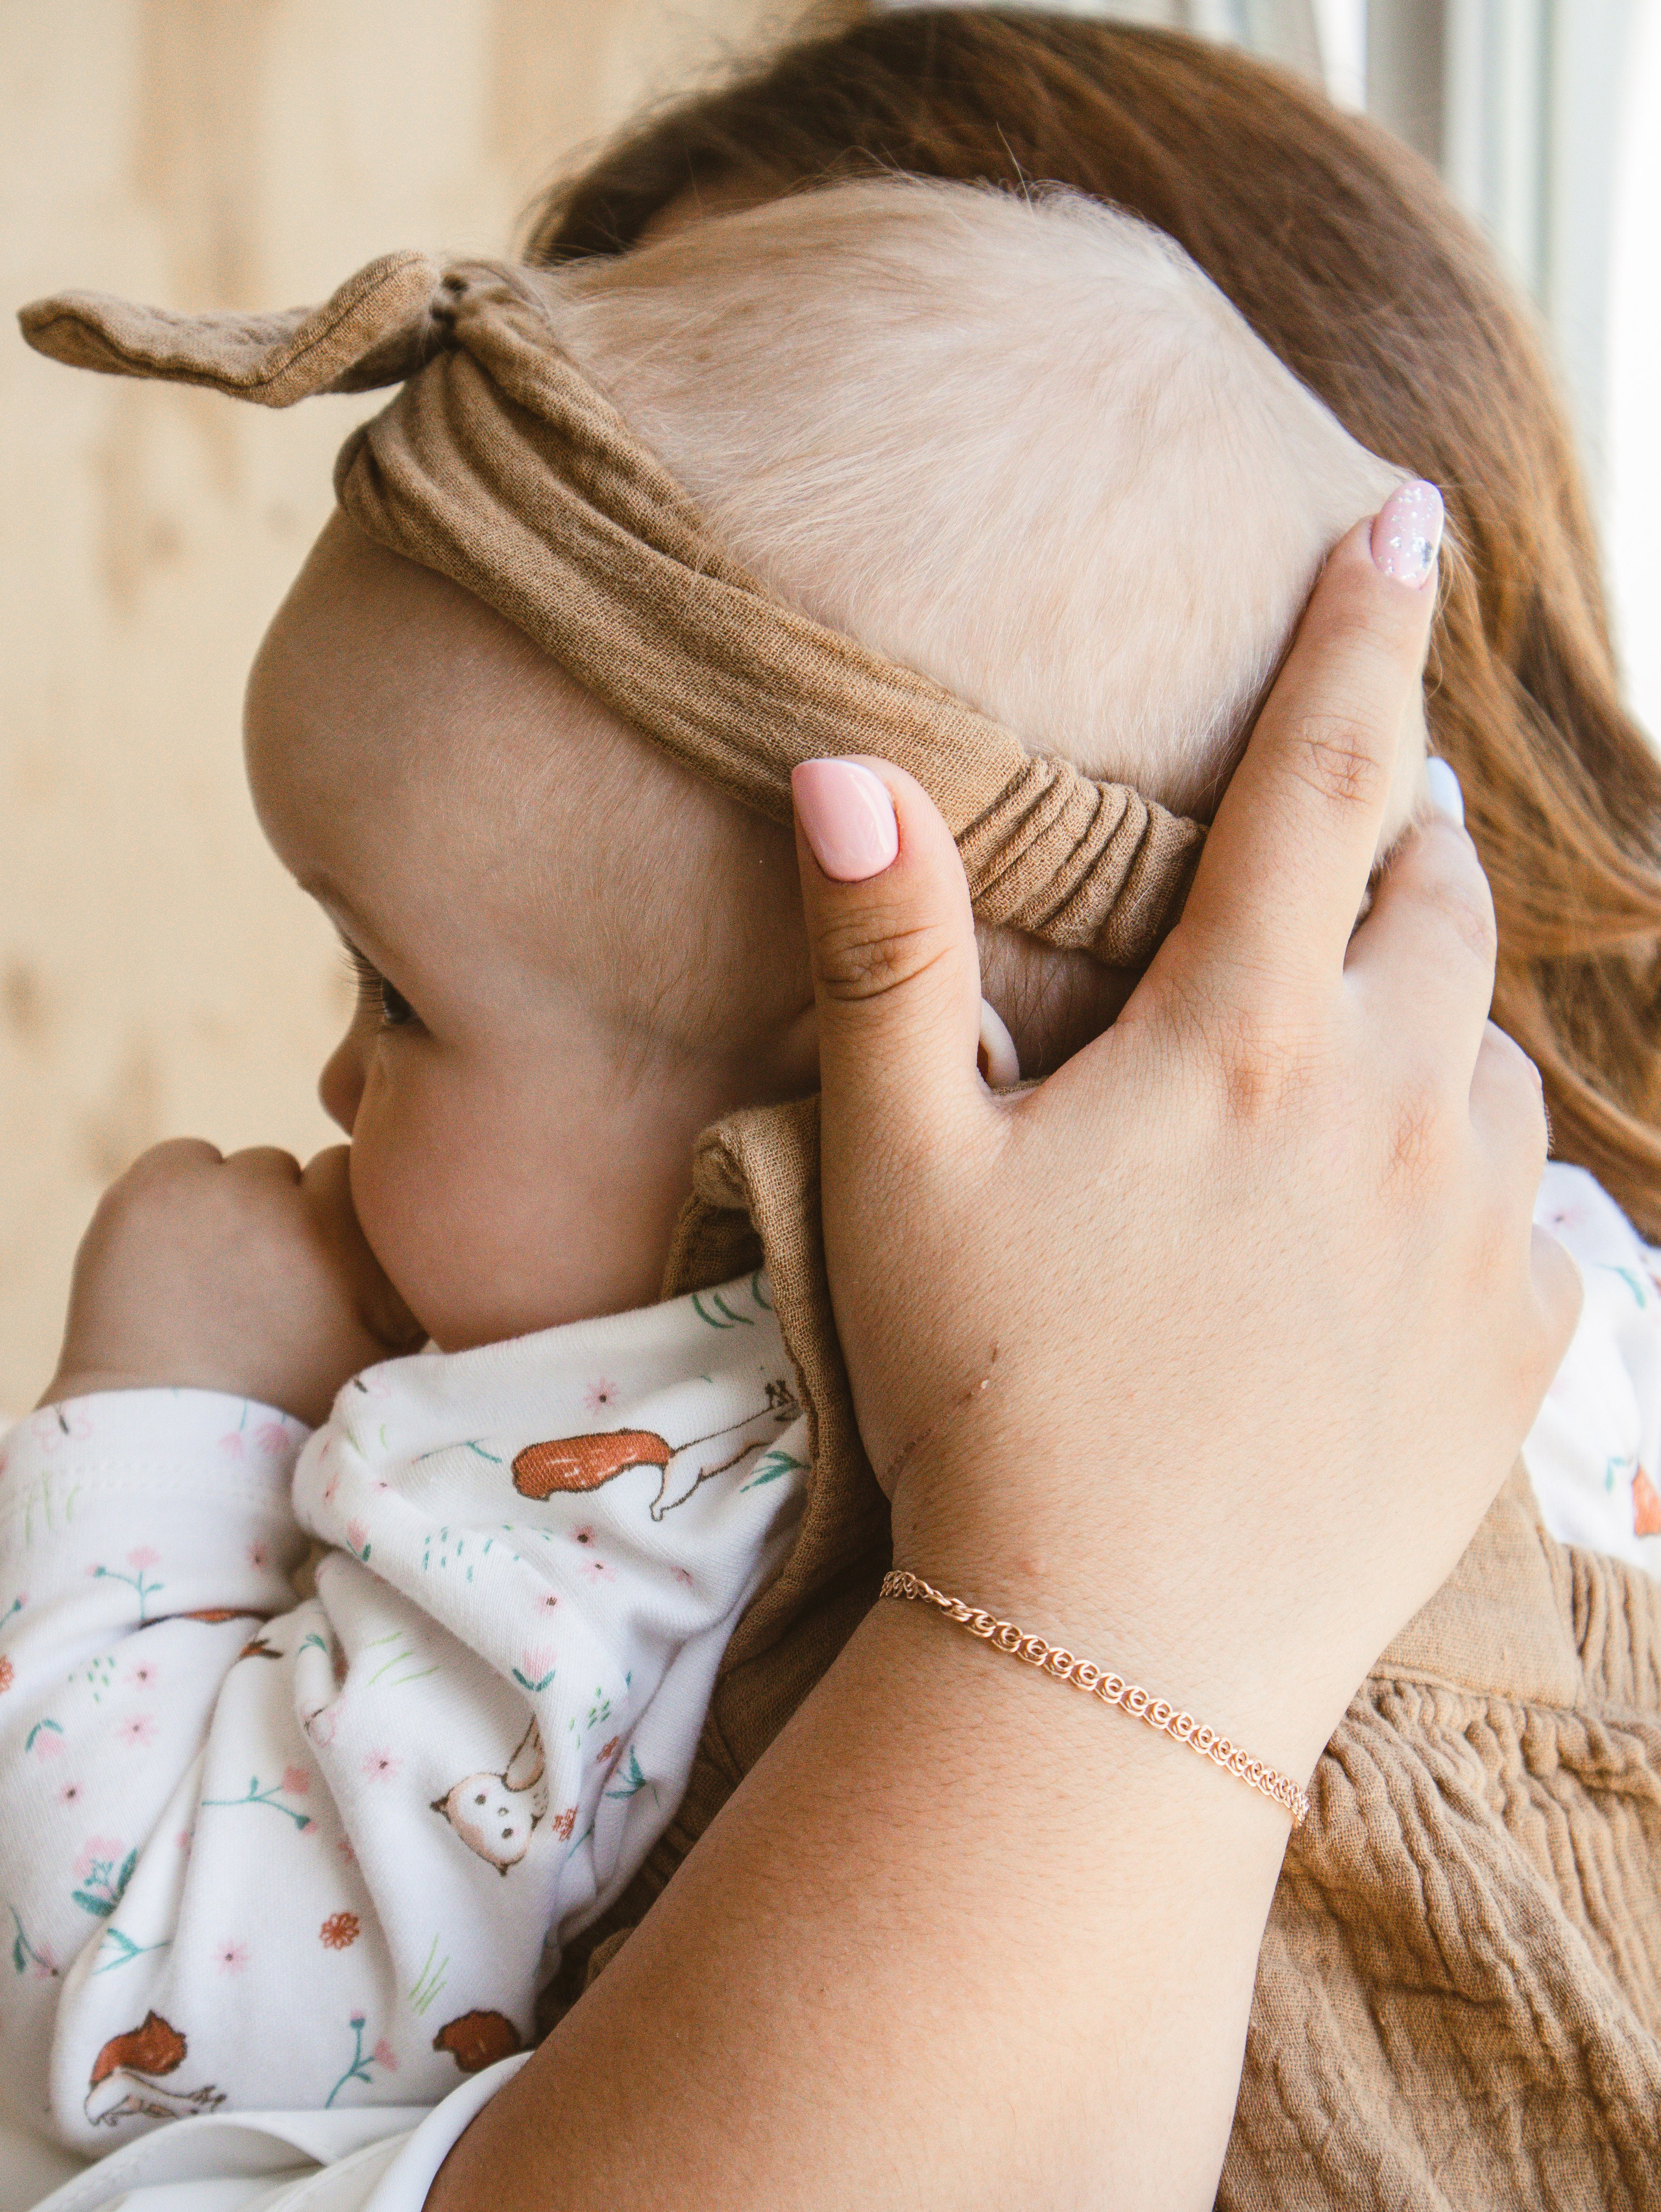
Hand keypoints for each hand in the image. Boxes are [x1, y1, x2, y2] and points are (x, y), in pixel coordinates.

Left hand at [40, 1141, 421, 1426]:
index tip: (320, 1274)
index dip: (341, 1225)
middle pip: (302, 1172)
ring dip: (234, 1207)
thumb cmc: (285, 1414)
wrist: (168, 1450)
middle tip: (263, 1286)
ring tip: (214, 1281)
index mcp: (364, 1244)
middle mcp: (301, 1206)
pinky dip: (180, 1196)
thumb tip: (433, 1236)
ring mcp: (223, 1192)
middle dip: (287, 1216)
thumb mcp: (386, 1356)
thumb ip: (412, 1283)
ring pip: (244, 1168)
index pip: (366, 1177)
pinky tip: (175, 1259)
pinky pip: (184, 1160)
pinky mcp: (157, 1188)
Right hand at [794, 513, 1579, 1783]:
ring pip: (1492, 1048)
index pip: (1322, 776)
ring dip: (1431, 1012)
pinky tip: (1398, 1224)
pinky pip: (1535, 1208)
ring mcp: (1479, 1230)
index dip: (1360, 631)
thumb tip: (840, 761)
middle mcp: (1392, 1105)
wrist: (1120, 1658)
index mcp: (1243, 1039)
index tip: (1401, 518)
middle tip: (1356, 830)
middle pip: (1439, 898)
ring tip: (1352, 1054)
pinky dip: (1474, 1175)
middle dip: (1406, 832)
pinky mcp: (1524, 1345)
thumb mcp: (903, 1170)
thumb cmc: (989, 1400)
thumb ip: (888, 956)